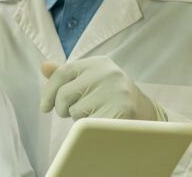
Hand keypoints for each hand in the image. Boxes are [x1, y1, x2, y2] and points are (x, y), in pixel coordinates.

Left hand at [40, 56, 166, 120]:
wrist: (148, 114)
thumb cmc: (112, 97)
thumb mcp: (92, 80)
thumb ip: (68, 75)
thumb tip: (44, 66)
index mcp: (99, 63)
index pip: (62, 73)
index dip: (48, 92)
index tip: (45, 107)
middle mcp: (108, 73)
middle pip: (65, 94)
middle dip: (62, 109)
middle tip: (72, 114)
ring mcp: (116, 92)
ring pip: (75, 111)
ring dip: (78, 120)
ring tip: (94, 115)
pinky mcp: (121, 111)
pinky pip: (88, 124)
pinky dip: (89, 129)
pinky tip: (100, 124)